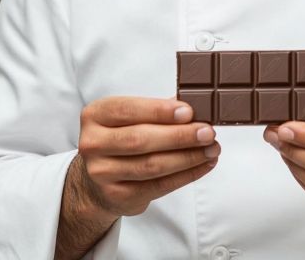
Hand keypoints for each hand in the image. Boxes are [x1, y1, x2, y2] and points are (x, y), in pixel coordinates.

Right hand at [71, 97, 219, 217]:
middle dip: (180, 136)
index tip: (189, 112)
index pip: (128, 110)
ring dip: (188, 157)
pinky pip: (158, 186)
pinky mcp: (118, 196)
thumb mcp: (129, 118)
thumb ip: (157, 111)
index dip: (159, 111)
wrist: (98, 180)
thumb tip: (196, 109)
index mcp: (95, 116)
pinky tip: (202, 165)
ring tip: (212, 149)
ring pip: (152, 165)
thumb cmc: (121, 139)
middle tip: (208, 132)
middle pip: (141, 140)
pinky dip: (185, 175)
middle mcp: (93, 144)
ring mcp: (102, 173)